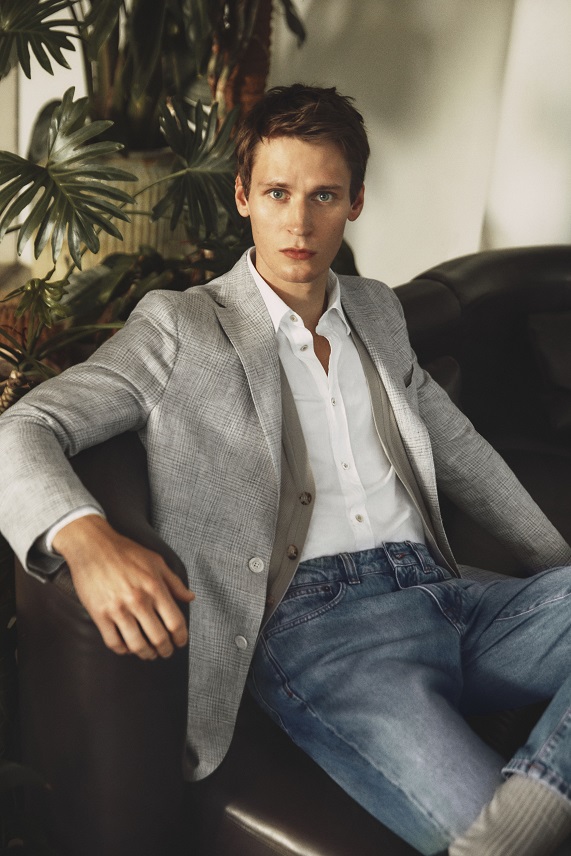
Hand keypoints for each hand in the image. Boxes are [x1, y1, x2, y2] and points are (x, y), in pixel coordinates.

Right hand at [52, 515, 194, 659]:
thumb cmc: (126, 552)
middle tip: (166, 652)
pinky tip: (127, 648)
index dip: (181, 638)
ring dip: (146, 654)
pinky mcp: (99, 614)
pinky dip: (123, 650)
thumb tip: (191, 598)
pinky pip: (113, 642)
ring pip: (137, 645)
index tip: (180, 642)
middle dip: (165, 650)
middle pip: (158, 638)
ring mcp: (118, 609)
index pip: (175, 622)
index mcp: (155, 588)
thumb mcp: (156, 562)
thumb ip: (175, 582)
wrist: (93, 546)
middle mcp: (138, 601)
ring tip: (149, 654)